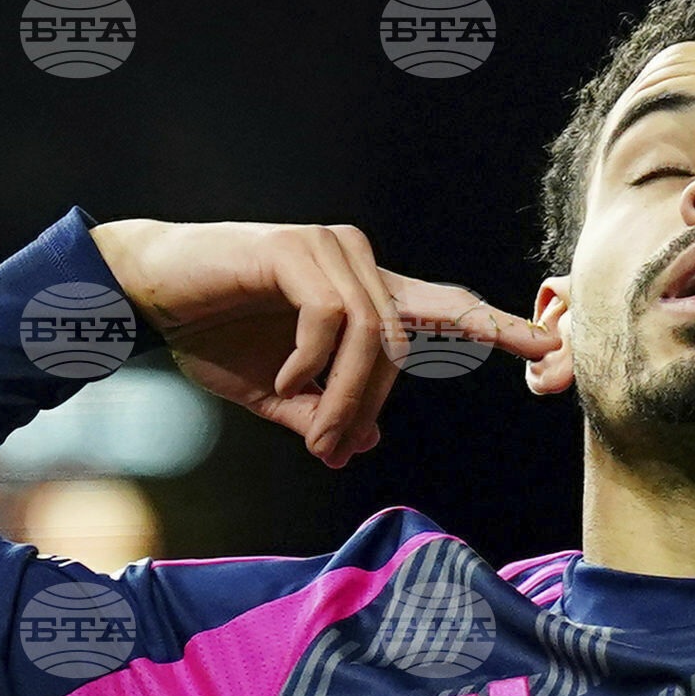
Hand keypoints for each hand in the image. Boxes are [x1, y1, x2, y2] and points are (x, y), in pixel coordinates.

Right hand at [88, 218, 558, 468]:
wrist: (144, 296)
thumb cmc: (210, 337)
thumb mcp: (276, 395)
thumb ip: (323, 416)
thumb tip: (363, 444)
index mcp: (366, 294)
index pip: (446, 310)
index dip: (498, 326)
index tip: (550, 346)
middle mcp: (360, 262)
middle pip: (402, 349)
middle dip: (368, 409)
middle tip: (330, 448)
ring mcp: (331, 249)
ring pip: (374, 337)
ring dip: (344, 395)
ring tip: (310, 425)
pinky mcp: (298, 248)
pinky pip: (334, 319)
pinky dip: (313, 361)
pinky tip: (283, 378)